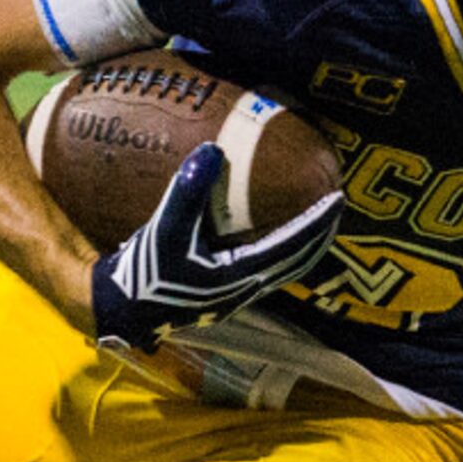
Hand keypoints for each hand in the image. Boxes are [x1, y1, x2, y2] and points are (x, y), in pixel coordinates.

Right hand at [89, 143, 341, 348]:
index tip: (338, 200)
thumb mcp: (164, 230)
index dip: (317, 222)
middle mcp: (246, 289)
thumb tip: (212, 151)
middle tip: (337, 207)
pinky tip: (274, 234)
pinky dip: (282, 250)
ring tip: (316, 222)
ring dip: (305, 246)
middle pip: (299, 262)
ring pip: (286, 269)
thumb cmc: (146, 274)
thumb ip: (188, 191)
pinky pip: (268, 268)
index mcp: (240, 275)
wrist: (124, 310)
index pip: (292, 246)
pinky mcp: (226, 293)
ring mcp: (238, 294)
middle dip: (321, 236)